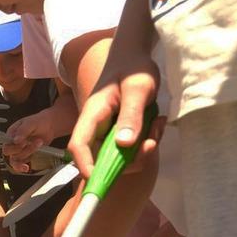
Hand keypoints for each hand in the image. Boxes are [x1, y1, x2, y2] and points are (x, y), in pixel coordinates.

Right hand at [4, 104, 75, 172]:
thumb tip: (15, 140)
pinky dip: (22, 167)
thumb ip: (22, 131)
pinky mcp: (25, 156)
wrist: (50, 126)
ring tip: (38, 142)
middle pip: (9, 153)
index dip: (13, 145)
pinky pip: (20, 164)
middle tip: (29, 143)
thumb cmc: (39, 122)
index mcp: (11, 133)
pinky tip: (26, 167)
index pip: (5, 143)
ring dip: (28, 152)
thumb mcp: (31, 123)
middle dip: (21, 149)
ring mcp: (19, 150)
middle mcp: (13, 143)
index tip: (23, 142)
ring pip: (16, 159)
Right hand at [67, 49, 162, 179]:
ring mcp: (107, 131)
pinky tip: (157, 123)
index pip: (79, 146)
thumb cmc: (133, 67)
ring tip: (158, 125)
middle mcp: (96, 127)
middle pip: (101, 158)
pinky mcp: (119, 132)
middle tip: (152, 143)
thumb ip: (131, 115)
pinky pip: (131, 148)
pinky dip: (146, 142)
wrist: (135, 56)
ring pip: (120, 156)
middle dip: (130, 160)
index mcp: (92, 115)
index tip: (101, 180)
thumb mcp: (137, 88)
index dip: (85, 166)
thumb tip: (124, 144)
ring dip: (143, 150)